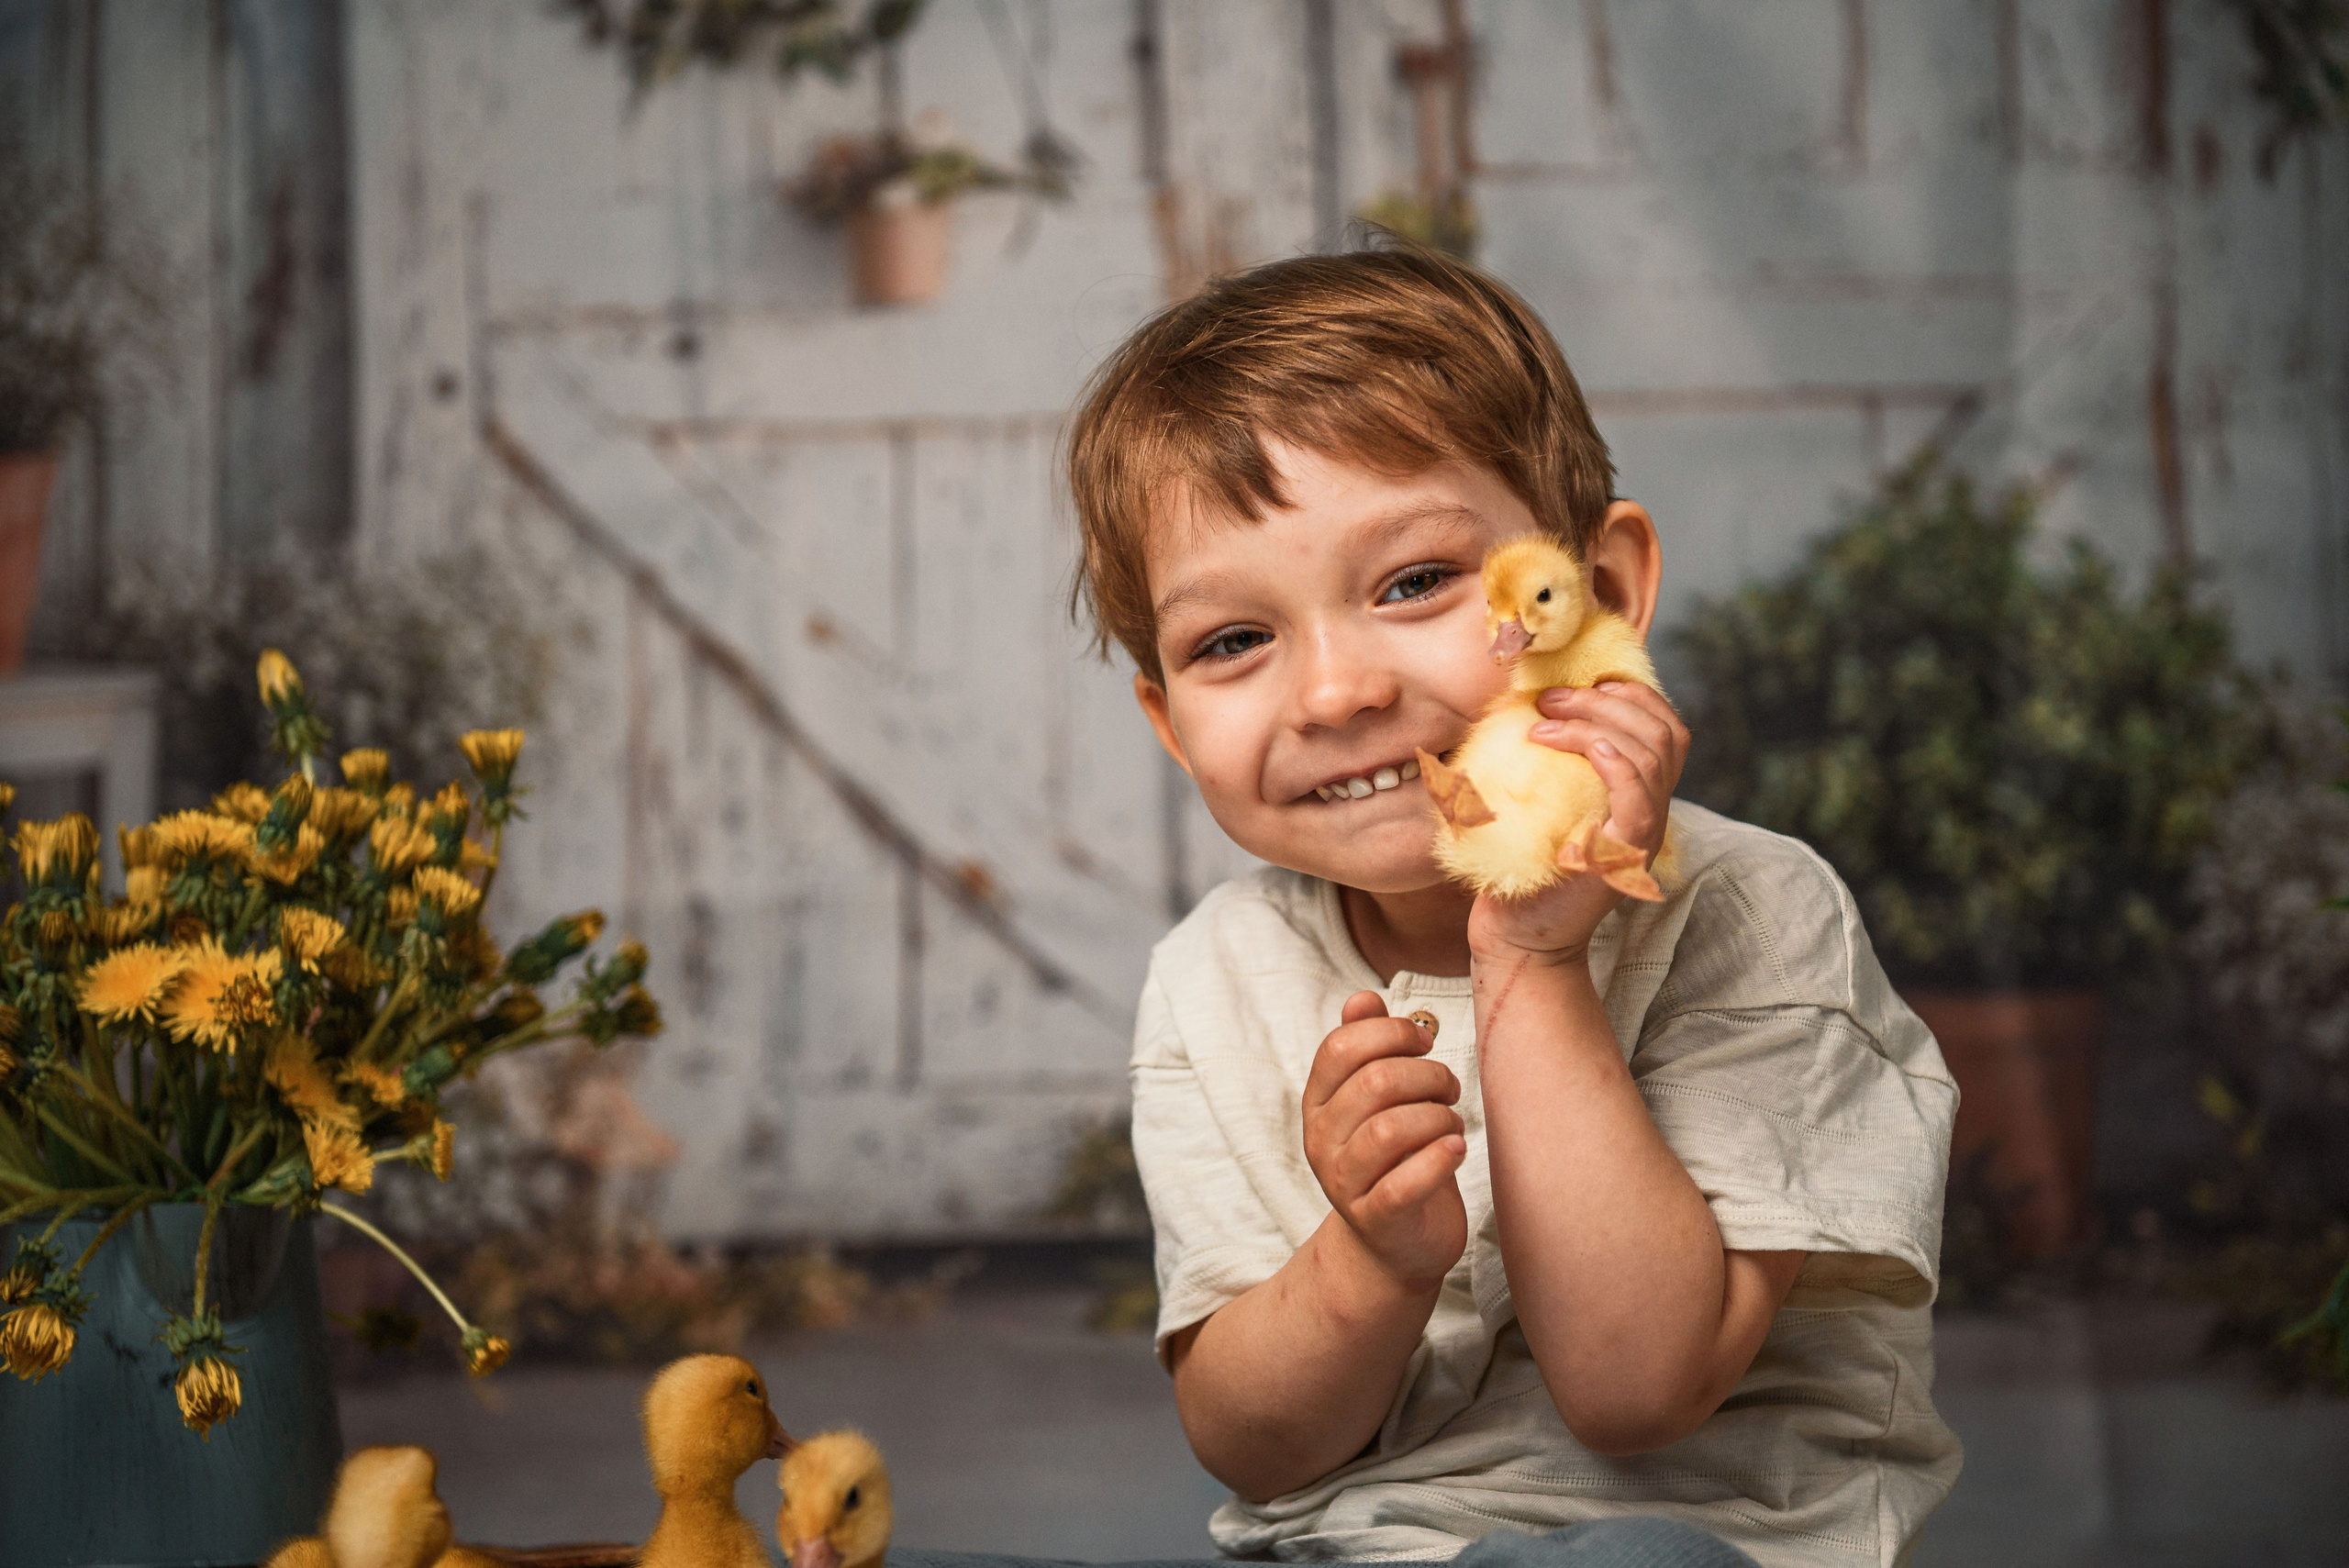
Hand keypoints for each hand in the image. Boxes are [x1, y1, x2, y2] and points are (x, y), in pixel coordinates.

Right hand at [1302, 992, 1468, 1288]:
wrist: (1396, 1244)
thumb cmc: (1394, 1159)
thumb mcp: (1376, 1100)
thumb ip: (1366, 1047)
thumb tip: (1362, 998)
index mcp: (1318, 1103)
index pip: (1339, 1048)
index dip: (1389, 1033)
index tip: (1424, 1042)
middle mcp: (1321, 1141)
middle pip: (1373, 1084)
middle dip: (1426, 1075)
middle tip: (1448, 1088)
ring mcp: (1344, 1184)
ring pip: (1391, 1130)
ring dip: (1438, 1118)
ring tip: (1451, 1125)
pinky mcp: (1377, 1219)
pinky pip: (1405, 1183)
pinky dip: (1439, 1160)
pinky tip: (1457, 1150)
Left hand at [1467, 681, 1688, 964]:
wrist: (1516, 934)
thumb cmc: (1519, 863)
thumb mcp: (1540, 799)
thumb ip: (1551, 759)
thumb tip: (1525, 702)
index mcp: (1640, 795)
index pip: (1666, 727)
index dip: (1634, 692)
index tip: (1581, 681)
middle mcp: (1652, 810)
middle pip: (1665, 731)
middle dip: (1607, 698)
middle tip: (1549, 696)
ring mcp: (1643, 833)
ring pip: (1652, 753)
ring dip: (1595, 721)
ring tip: (1542, 720)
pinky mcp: (1624, 853)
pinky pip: (1638, 793)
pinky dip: (1611, 757)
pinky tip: (1571, 743)